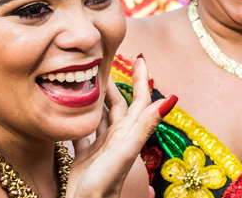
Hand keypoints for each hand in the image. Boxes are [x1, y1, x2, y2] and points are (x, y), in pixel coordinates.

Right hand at [67, 56, 175, 197]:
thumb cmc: (105, 183)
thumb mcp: (125, 151)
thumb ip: (145, 126)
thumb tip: (170, 100)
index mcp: (128, 133)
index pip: (139, 100)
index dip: (141, 79)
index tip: (140, 57)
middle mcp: (118, 137)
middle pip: (119, 104)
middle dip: (116, 82)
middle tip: (108, 60)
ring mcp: (101, 146)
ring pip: (101, 115)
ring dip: (98, 97)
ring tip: (89, 77)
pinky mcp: (85, 155)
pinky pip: (83, 130)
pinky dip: (79, 117)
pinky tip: (71, 108)